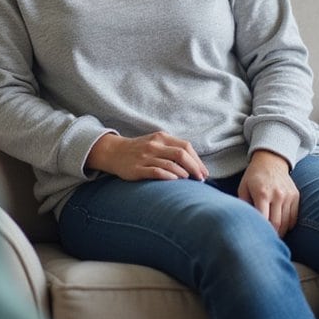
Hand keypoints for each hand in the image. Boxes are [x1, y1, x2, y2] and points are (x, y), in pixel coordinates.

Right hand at [85, 132, 209, 181]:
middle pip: (181, 154)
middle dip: (195, 167)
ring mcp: (145, 157)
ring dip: (184, 173)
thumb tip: (195, 164)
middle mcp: (154, 145)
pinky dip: (168, 176)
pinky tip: (175, 181)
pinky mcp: (137, 169)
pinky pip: (156, 172)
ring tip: (190, 181)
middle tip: (201, 179)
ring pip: (170, 163)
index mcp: (161, 137)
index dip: (197, 160)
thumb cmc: (140, 150)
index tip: (204, 172)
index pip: (185, 146)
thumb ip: (172, 149)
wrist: (114, 152)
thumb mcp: (156, 142)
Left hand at [238, 150, 298, 236]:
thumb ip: (243, 205)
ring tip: (273, 237)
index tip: (257, 239)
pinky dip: (288, 225)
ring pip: (287, 223)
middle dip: (272, 236)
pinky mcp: (296, 196)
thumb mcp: (243, 187)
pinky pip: (294, 217)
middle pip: (277, 224)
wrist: (271, 161)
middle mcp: (277, 195)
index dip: (262, 232)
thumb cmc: (254, 176)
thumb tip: (244, 222)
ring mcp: (288, 195)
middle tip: (266, 242)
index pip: (264, 220)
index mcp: (262, 193)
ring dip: (280, 232)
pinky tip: (281, 227)